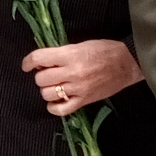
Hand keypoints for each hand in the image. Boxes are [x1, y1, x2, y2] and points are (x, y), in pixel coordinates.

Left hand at [21, 40, 142, 119]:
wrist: (128, 63)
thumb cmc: (105, 50)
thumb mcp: (81, 45)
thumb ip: (61, 53)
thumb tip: (42, 63)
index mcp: (70, 55)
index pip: (39, 58)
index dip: (28, 61)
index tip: (27, 65)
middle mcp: (72, 72)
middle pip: (41, 78)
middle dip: (41, 75)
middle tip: (49, 72)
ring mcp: (78, 89)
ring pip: (47, 94)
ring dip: (47, 89)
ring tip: (55, 85)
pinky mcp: (84, 101)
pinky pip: (61, 110)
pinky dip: (53, 107)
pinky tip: (56, 101)